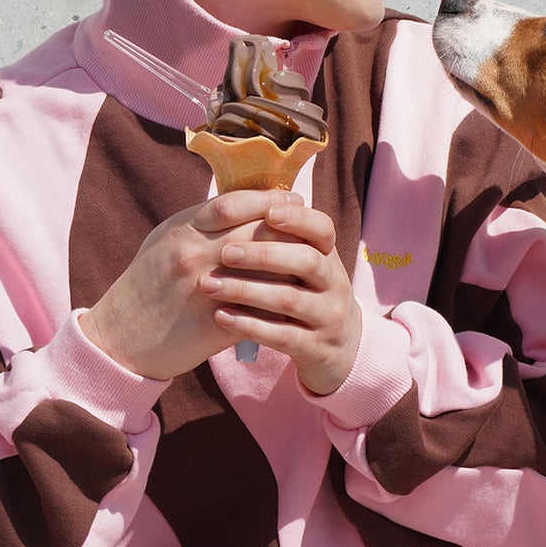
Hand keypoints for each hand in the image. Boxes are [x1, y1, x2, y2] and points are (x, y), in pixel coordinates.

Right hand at [75, 190, 357, 393]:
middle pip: (259, 232)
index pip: (236, 202)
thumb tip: (246, 203)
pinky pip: (262, 310)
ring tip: (310, 266)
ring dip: (295, 267)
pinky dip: (282, 303)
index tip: (291, 204)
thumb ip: (200, 222)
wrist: (119, 340)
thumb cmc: (144, 287)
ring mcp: (205, 290)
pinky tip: (294, 300)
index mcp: (181, 231)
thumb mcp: (163, 242)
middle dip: (293, 231)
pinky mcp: (216, 325)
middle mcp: (193, 255)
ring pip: (268, 270)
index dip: (271, 201)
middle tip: (313, 233)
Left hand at [204, 192, 362, 396]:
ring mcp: (328, 317)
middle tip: (226, 252)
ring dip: (247, 290)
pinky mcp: (315, 348)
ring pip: (290, 299)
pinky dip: (250, 324)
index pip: (322, 229)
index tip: (267, 213)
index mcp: (328, 257)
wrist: (336, 350)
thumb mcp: (301, 267)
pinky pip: (283, 336)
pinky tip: (220, 316)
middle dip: (264, 254)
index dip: (298, 218)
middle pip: (307, 261)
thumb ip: (279, 240)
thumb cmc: (304, 296)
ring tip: (209, 284)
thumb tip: (238, 197)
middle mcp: (334, 284)